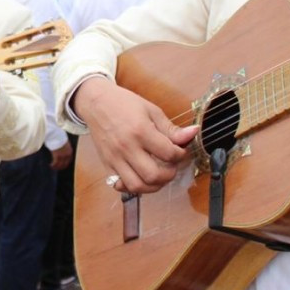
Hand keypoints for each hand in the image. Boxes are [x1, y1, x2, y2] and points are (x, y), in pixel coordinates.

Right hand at [49, 140, 73, 170]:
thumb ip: (64, 148)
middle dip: (60, 167)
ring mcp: (62, 155)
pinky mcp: (57, 155)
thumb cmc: (59, 137)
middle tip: (56, 168)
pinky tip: (50, 165)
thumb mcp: (64, 143)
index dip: (65, 164)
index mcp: (70, 151)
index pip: (69, 161)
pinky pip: (55, 163)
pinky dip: (53, 165)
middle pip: (65, 164)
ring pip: (59, 164)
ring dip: (55, 167)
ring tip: (52, 167)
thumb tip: (61, 151)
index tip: (62, 166)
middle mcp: (67, 155)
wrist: (56, 135)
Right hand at [72, 76, 198, 193]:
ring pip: (137, 186)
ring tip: (159, 176)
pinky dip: (134, 187)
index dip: (180, 155)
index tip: (179, 151)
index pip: (168, 153)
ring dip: (153, 186)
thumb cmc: (124, 104)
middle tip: (171, 166)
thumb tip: (193, 133)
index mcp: (140, 131)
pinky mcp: (107, 164)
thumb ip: (171, 128)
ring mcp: (115, 158)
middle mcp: (127, 147)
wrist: (96, 103)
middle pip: (153, 175)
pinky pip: (121, 185)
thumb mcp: (151, 110)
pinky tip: (141, 178)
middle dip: (169, 174)